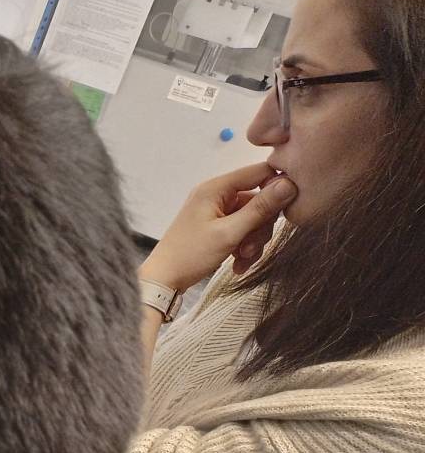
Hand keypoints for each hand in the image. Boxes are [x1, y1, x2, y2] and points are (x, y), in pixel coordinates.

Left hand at [141, 163, 297, 292]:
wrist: (163, 281)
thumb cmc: (189, 256)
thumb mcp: (229, 233)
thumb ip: (260, 208)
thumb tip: (289, 184)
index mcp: (215, 188)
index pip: (259, 172)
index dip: (278, 186)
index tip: (290, 207)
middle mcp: (215, 195)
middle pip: (259, 200)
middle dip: (261, 226)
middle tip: (250, 247)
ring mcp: (216, 212)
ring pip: (253, 219)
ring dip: (253, 241)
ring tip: (242, 259)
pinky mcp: (216, 227)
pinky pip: (242, 231)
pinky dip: (244, 248)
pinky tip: (238, 264)